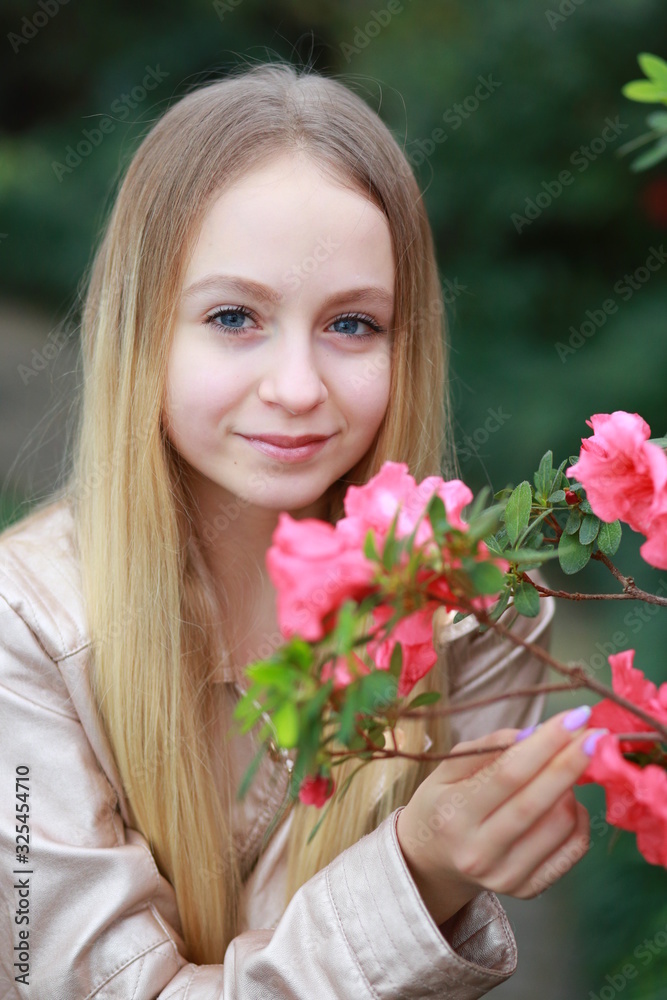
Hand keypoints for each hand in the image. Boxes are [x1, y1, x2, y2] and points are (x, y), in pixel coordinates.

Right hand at [395, 707, 602, 925]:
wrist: (430, 861)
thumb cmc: (442, 803)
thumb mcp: (448, 768)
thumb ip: (490, 747)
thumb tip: (536, 733)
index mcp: (454, 814)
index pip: (509, 773)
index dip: (546, 743)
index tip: (574, 717)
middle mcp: (479, 852)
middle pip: (538, 802)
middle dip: (571, 762)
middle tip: (596, 734)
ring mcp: (505, 877)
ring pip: (561, 824)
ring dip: (571, 788)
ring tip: (559, 772)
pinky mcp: (527, 890)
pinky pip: (573, 850)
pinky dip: (579, 818)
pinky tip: (565, 801)